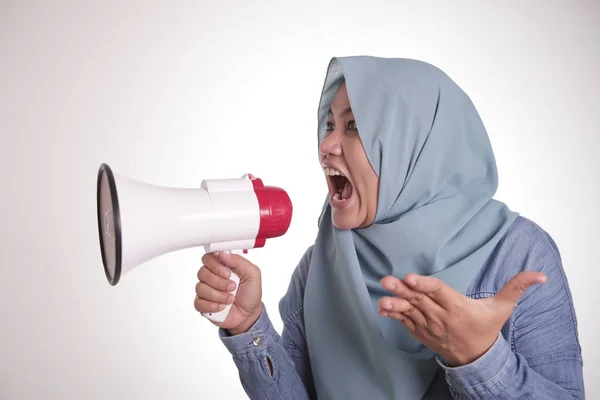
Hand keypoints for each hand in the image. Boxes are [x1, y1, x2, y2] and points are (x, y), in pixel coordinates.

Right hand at [194, 252, 262, 334]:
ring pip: (200, 288)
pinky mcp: (202, 304)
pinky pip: (199, 302)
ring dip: (218, 295)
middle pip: (202, 272)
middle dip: (219, 282)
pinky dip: (213, 305)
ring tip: (230, 298)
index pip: (208, 257)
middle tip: (232, 287)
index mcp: (222, 266)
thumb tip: (222, 254)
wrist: (249, 315)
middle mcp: (211, 277)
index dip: (215, 264)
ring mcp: (206, 291)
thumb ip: (239, 261)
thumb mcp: (252, 274)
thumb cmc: (250, 294)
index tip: (227, 273)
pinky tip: (223, 306)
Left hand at [378, 271, 546, 366]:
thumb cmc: (487, 328)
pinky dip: (394, 314)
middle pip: (421, 300)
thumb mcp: (503, 308)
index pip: (439, 292)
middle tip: (387, 280)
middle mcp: (442, 317)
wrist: (477, 358)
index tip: (411, 278)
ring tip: (382, 295)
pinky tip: (382, 307)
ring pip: (410, 312)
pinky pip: (405, 322)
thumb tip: (540, 275)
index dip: (425, 285)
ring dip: (395, 303)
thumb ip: (516, 287)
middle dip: (403, 290)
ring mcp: (430, 326)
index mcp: (459, 308)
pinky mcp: (421, 332)